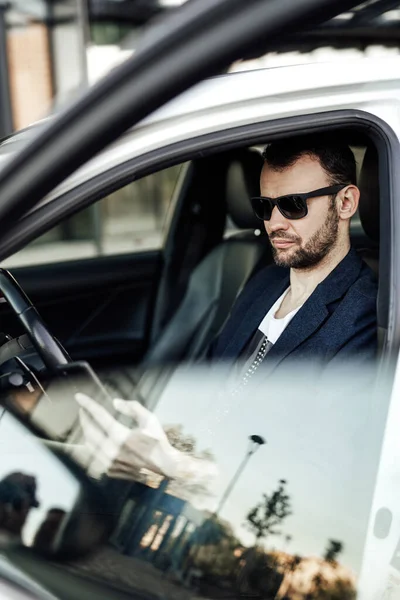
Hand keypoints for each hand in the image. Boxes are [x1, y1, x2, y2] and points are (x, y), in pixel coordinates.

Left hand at [74, 393, 216, 482]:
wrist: (164, 467)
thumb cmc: (157, 441)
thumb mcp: (150, 419)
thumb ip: (132, 407)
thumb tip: (115, 403)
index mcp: (121, 436)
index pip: (99, 416)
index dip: (88, 405)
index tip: (79, 397)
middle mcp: (112, 451)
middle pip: (89, 431)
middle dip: (84, 418)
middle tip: (83, 410)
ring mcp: (109, 463)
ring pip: (88, 445)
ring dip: (86, 432)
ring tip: (88, 424)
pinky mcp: (109, 471)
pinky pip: (94, 456)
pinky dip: (91, 446)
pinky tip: (94, 440)